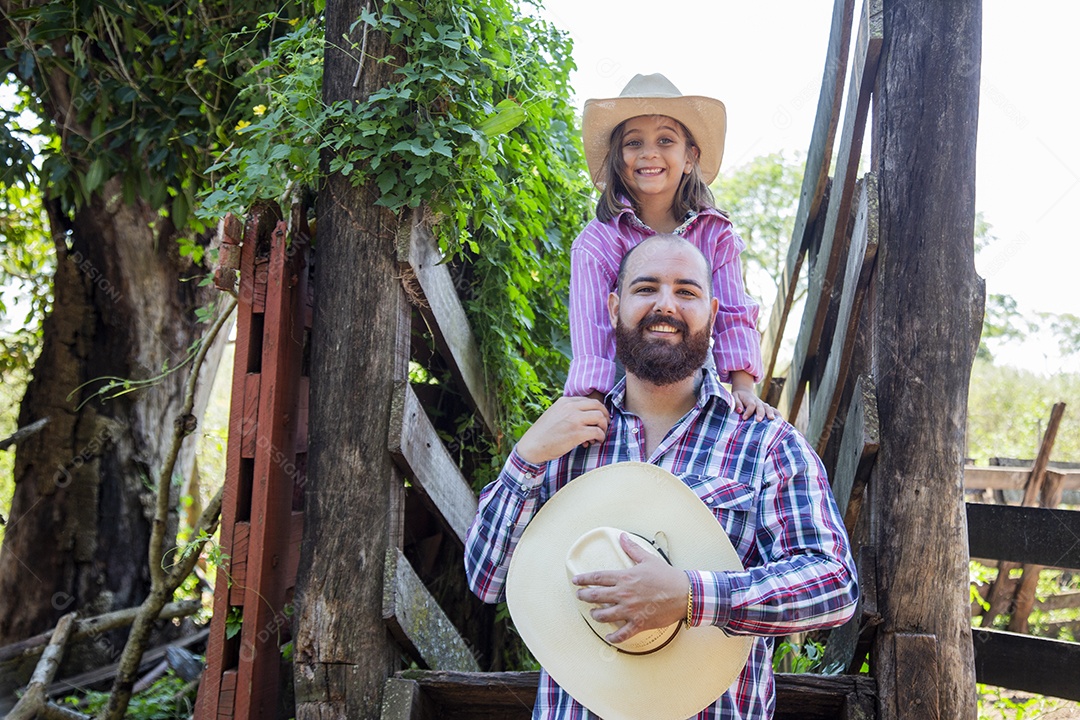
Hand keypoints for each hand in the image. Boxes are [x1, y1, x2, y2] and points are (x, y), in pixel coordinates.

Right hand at [515, 396, 609, 464]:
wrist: (532, 446)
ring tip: (598, 436)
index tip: (598, 419)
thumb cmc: (544, 433)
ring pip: (600, 417)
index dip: (598, 410)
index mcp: (565, 401)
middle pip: (598, 406)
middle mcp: (570, 407)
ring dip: (603, 427)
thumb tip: (585, 415)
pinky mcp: (577, 433)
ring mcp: (574, 419)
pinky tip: (595, 442)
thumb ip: (568, 411)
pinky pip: (597, 432)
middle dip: (604, 417)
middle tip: (603, 426)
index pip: (590, 400)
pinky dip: (600, 437)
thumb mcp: (554, 413)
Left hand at [571, 533, 687, 643]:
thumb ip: (632, 549)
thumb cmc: (667, 576)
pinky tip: (609, 636)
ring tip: (594, 614)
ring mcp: (630, 610)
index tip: (576, 581)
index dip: (584, 579)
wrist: (684, 594)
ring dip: (595, 615)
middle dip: (584, 596)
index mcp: (625, 578)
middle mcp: (624, 594)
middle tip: (579, 596)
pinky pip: (622, 633)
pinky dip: (613, 637)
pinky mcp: (638, 623)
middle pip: (596, 596)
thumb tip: (623, 537)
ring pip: (604, 615)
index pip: (598, 578)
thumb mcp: (648, 559)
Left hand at [730, 387, 776, 421]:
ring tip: (772, 419)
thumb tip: (739, 410)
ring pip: (768, 408)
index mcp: (749, 400)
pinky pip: (774, 410)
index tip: (744, 418)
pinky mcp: (766, 408)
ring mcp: (763, 405)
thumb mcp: (734, 397)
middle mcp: (758, 402)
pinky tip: (780, 421)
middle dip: (760, 413)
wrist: (744, 392)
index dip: (748, 411)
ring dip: (771, 413)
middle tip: (759, 420)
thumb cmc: (738, 397)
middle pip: (761, 407)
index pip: (751, 405)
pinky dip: (777, 414)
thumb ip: (736, 403)